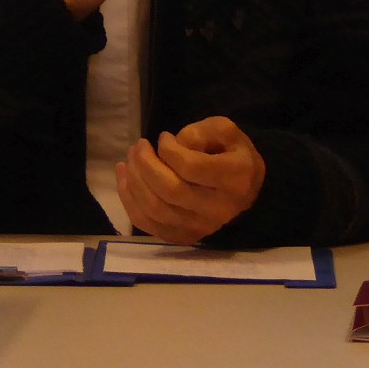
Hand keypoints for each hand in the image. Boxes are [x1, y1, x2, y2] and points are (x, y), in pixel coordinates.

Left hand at [116, 117, 264, 243]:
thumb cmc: (231, 154)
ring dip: (133, 180)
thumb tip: (171, 145)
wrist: (245, 188)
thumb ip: (199, 132)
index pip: (190, 167)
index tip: (163, 136)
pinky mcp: (184, 236)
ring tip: (129, 159)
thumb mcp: (225, 131)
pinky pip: (148, 224)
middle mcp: (218, 209)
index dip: (168, 149)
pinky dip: (129, 200)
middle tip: (138, 146)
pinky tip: (124, 178)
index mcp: (234, 179)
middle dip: (144, 164)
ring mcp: (200, 227)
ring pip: (155, 209)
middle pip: (169, 190)